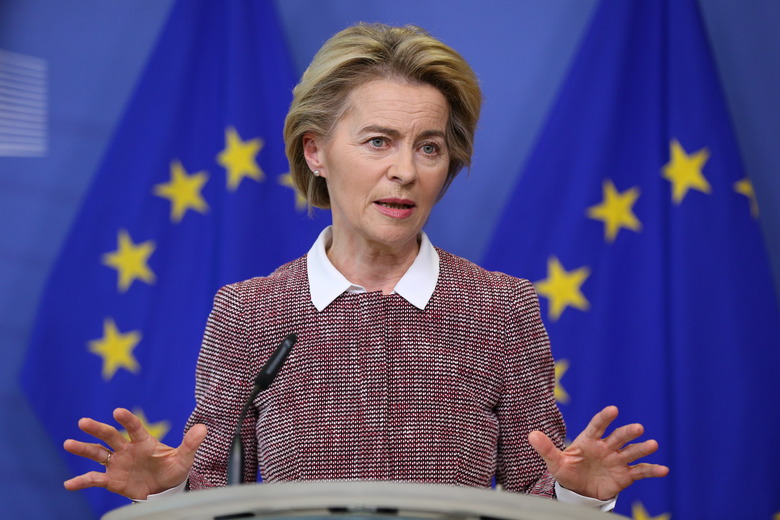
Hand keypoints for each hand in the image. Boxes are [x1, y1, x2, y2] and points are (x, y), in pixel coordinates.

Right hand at [63, 408, 206, 499]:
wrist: (164, 489)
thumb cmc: (173, 469)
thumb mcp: (184, 458)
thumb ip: (191, 444)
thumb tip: (203, 428)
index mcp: (144, 441)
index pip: (134, 427)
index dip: (127, 420)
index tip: (118, 411)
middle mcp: (127, 449)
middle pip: (110, 436)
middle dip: (97, 429)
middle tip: (83, 422)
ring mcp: (117, 463)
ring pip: (97, 453)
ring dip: (83, 448)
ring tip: (68, 443)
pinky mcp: (112, 479)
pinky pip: (94, 479)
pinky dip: (81, 481)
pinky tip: (68, 484)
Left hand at [528, 405, 668, 500]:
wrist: (578, 491)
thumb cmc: (567, 471)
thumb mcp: (555, 462)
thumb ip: (546, 448)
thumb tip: (531, 435)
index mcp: (589, 440)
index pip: (597, 426)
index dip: (604, 418)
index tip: (613, 410)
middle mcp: (606, 447)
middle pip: (618, 437)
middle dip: (627, 432)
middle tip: (638, 428)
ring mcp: (617, 460)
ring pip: (631, 451)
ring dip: (642, 448)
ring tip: (653, 444)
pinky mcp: (625, 475)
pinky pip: (640, 471)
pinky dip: (652, 470)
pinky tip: (664, 470)